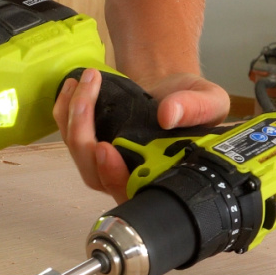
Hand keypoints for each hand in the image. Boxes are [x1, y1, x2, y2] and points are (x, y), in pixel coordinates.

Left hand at [52, 68, 228, 204]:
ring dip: (72, 119)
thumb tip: (169, 114)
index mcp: (160, 177)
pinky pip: (70, 136)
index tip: (106, 149)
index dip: (114, 177)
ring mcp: (109, 162)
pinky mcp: (93, 145)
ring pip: (79, 155)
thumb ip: (198, 109)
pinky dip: (65, 111)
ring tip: (83, 83)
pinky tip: (72, 88)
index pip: (131, 191)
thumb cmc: (193, 104)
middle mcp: (130, 176)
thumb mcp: (210, 102)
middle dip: (84, 137)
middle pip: (95, 174)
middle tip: (87, 99)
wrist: (176, 88)